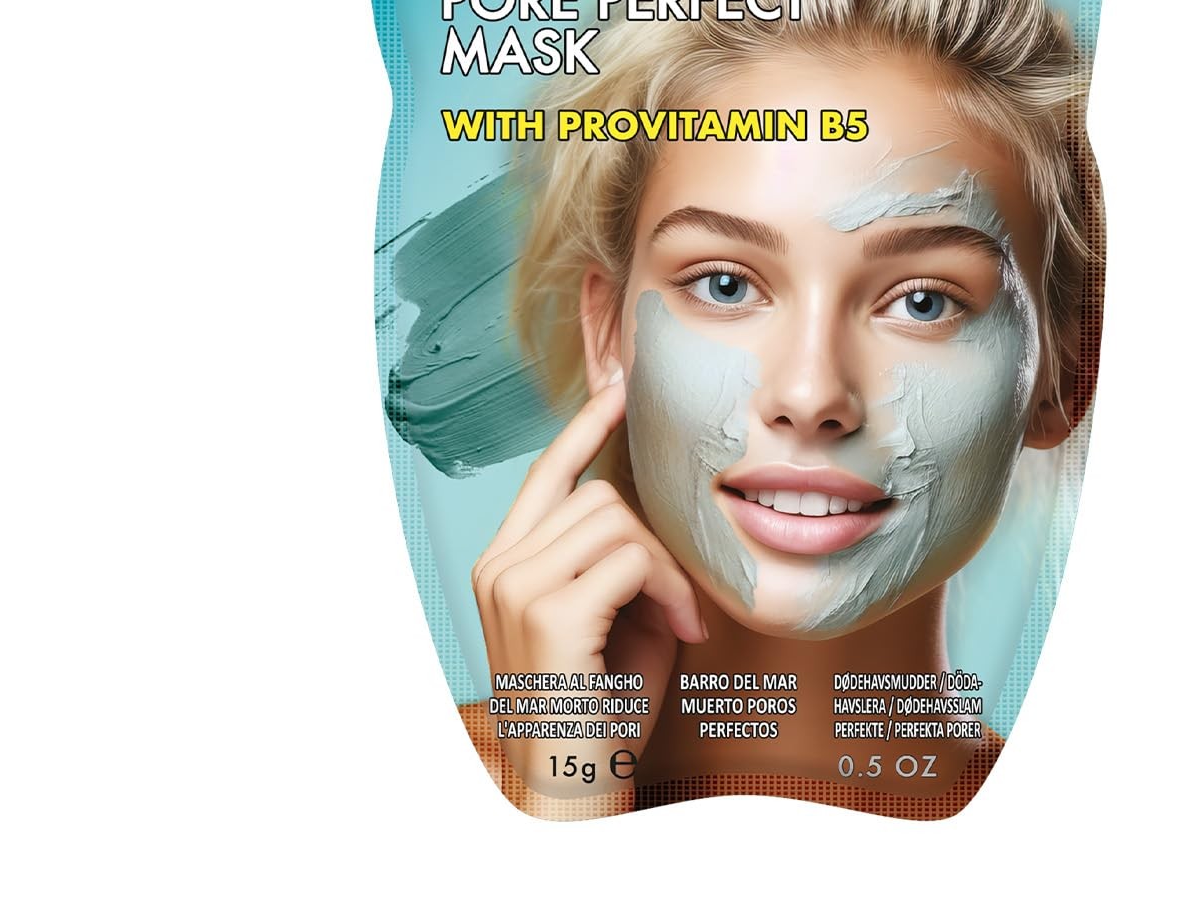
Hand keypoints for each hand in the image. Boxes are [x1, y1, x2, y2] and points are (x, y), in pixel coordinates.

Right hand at [471, 383, 706, 796]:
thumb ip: (623, 561)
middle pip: (598, 495)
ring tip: (680, 621)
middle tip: (681, 601)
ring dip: (664, 568)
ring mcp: (515, 586)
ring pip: (616, 520)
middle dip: (654, 540)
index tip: (619, 390)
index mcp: (505, 564)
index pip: (546, 474)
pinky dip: (668, 588)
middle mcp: (499, 566)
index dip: (585, 428)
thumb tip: (660, 519)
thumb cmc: (600, 712)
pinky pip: (629, 556)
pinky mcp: (546, 611)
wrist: (572, 791)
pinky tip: (682, 630)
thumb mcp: (613, 620)